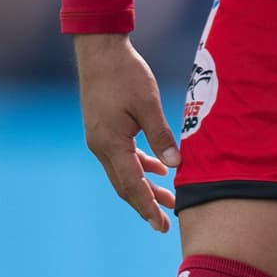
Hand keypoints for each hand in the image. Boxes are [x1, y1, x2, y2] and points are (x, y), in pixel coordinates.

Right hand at [74, 34, 179, 232]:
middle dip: (146, 204)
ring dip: (145, 185)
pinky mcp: (104, 130)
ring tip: (169, 199)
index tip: (160, 225)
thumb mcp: (148, 104)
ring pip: (124, 172)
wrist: (100, 51)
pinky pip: (123, 156)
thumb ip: (161, 136)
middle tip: (165, 224)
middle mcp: (101, 146)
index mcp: (110, 144)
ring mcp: (100, 139)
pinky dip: (140, 165)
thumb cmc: (125, 74)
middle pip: (125, 185)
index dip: (147, 206)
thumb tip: (176, 165)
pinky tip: (159, 168)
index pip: (132, 185)